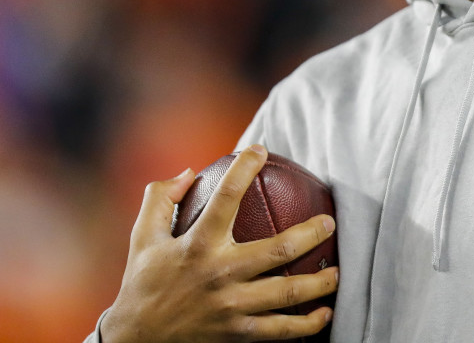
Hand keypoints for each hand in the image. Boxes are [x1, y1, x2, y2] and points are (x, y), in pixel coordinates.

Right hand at [101, 144, 338, 341]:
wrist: (135, 341)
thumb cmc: (142, 283)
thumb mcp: (142, 237)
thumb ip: (160, 198)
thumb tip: (190, 171)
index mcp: (196, 245)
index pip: (226, 197)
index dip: (245, 169)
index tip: (261, 150)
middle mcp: (218, 274)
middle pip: (277, 249)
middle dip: (312, 233)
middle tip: (330, 222)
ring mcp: (231, 307)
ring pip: (287, 292)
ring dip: (320, 282)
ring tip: (338, 271)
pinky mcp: (236, 334)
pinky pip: (280, 329)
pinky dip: (307, 323)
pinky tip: (325, 314)